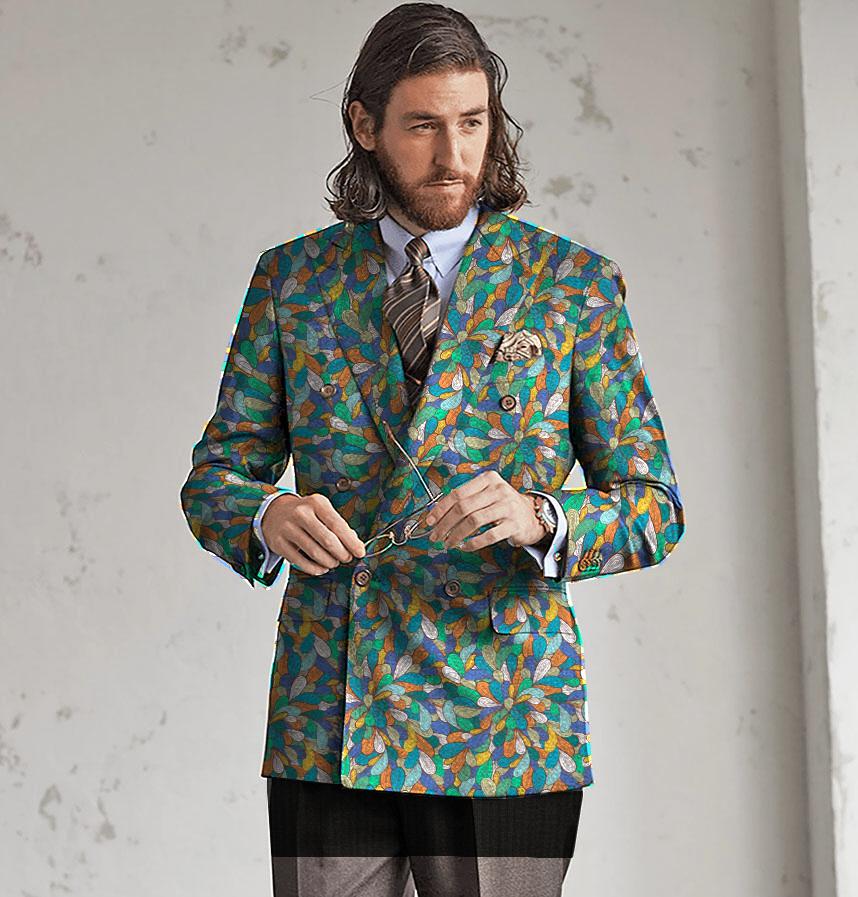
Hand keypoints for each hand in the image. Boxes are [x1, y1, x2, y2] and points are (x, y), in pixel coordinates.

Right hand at [261, 492, 365, 574]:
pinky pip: (301, 562)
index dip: (351, 541)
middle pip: (328, 540)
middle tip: (347, 558)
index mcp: (316, 503)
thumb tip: (355, 544)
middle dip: (342, 553)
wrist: (274, 512)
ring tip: (334, 562)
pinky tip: (321, 567)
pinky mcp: (278, 543)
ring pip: (315, 553)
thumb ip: (339, 525)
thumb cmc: (305, 514)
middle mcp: (301, 513)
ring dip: (329, 562)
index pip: (337, 524)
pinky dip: (315, 568)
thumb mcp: (322, 511)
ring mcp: (288, 528)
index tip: (359, 552)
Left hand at [422, 471, 546, 551]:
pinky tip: (465, 547)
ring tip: (448, 543)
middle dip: (445, 524)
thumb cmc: (503, 505)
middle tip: (436, 536)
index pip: (458, 493)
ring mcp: (507, 507)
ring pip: (473, 521)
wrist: (532, 515)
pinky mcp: (514, 525)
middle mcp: (498, 490)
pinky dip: (473, 543)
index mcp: (488, 479)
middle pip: (463, 507)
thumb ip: (466, 499)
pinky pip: (489, 536)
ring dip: (456, 535)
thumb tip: (437, 514)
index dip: (440, 509)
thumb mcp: (487, 493)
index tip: (430, 521)